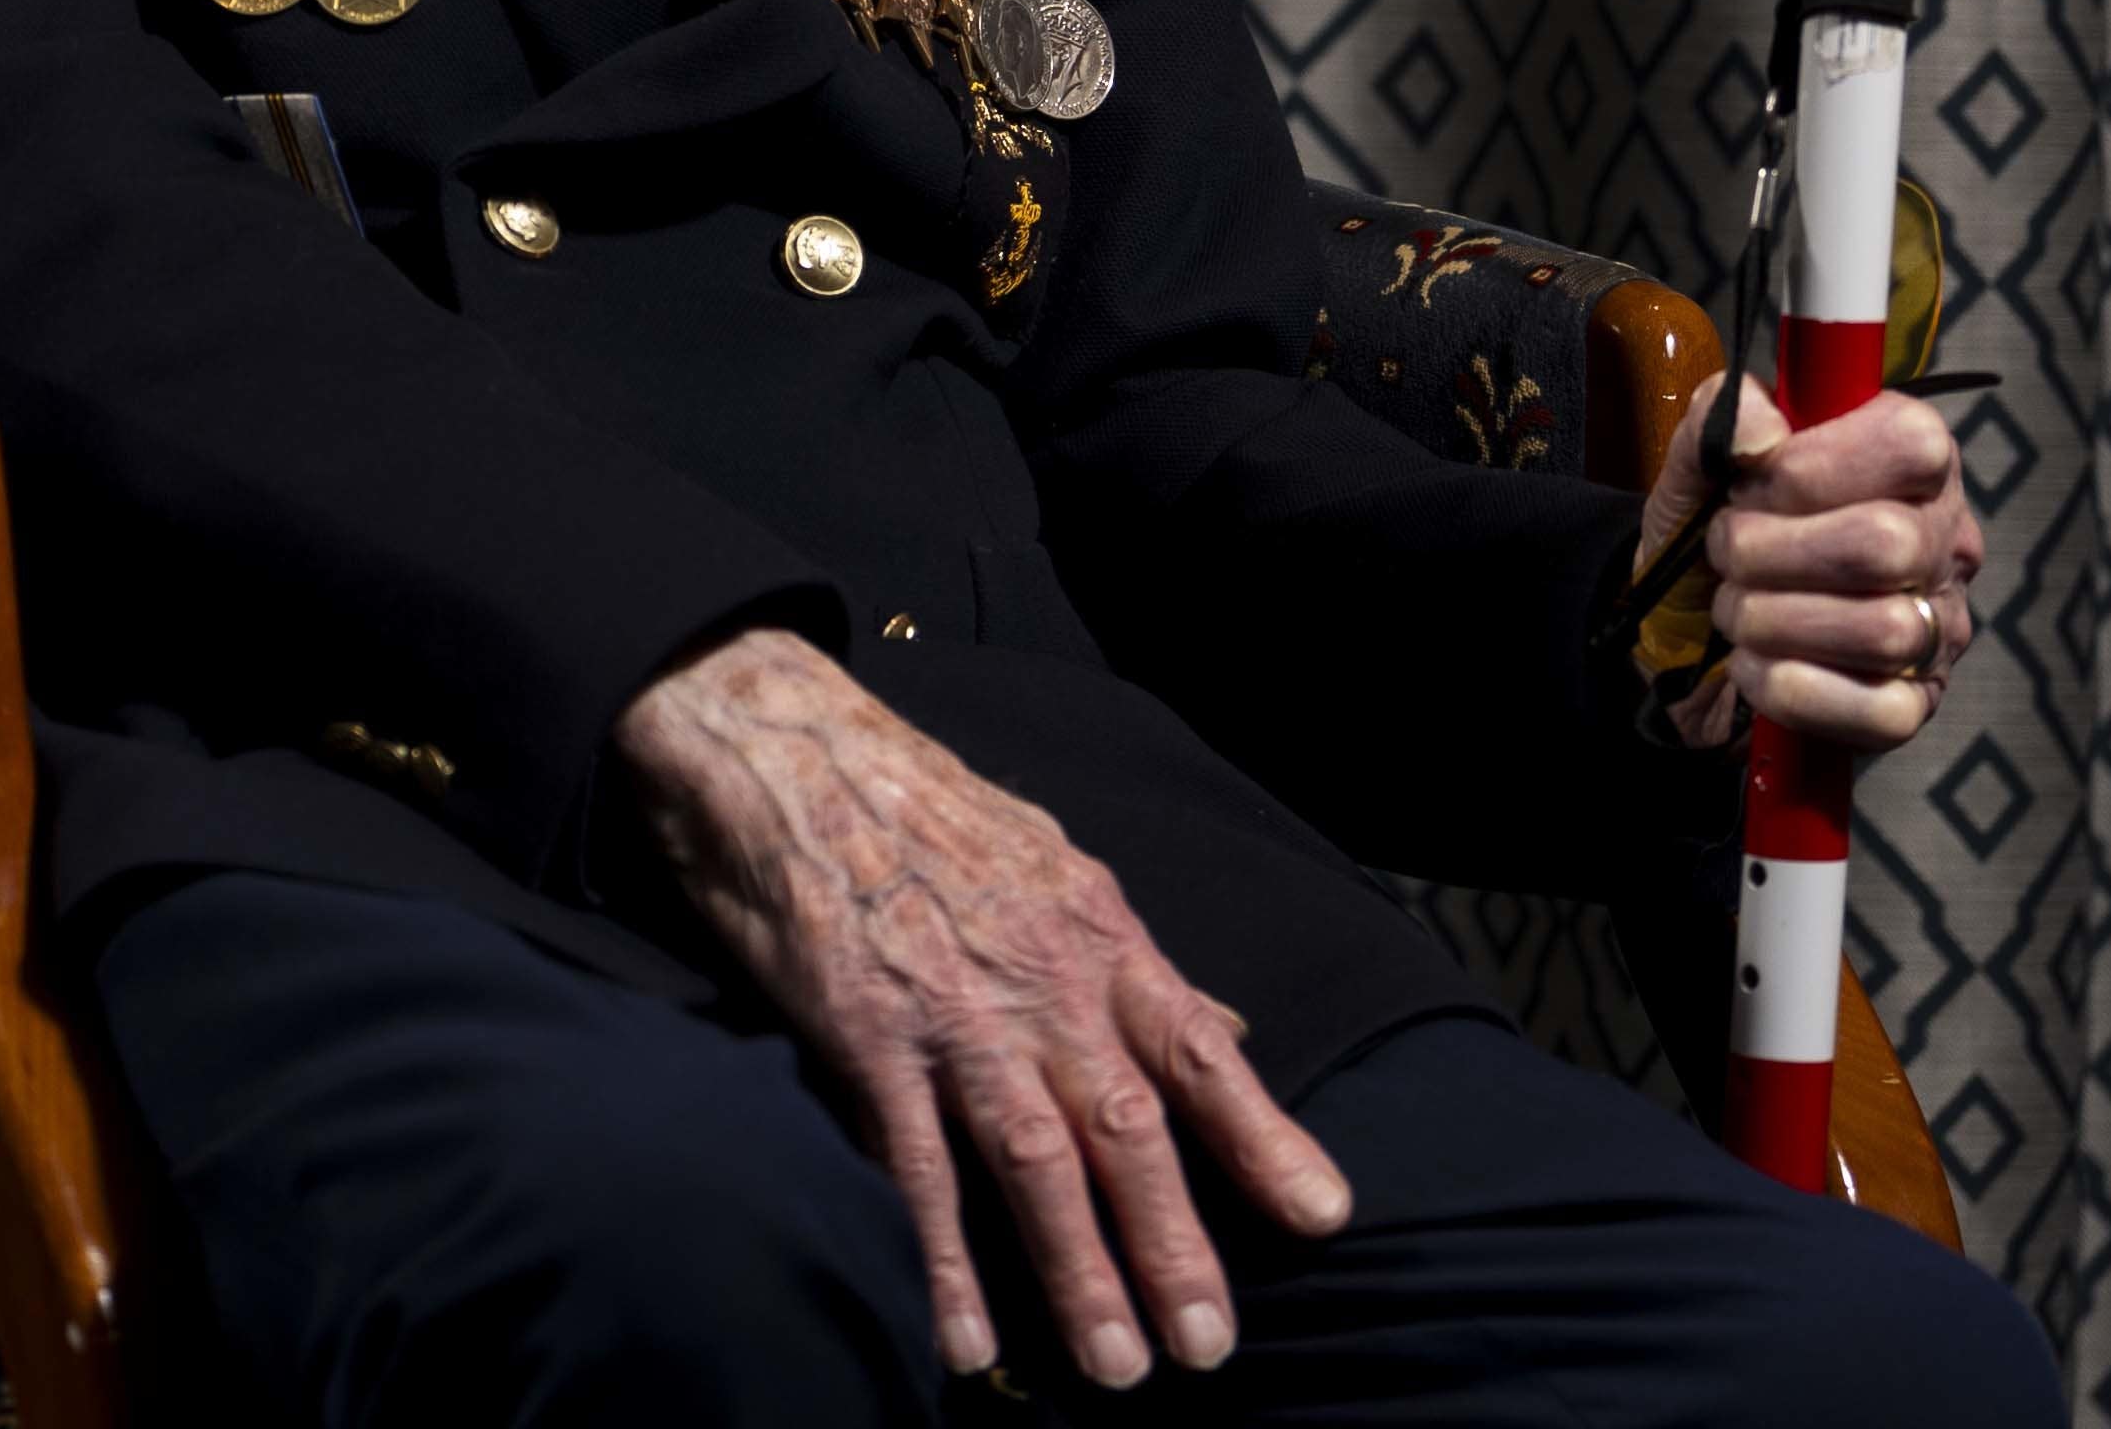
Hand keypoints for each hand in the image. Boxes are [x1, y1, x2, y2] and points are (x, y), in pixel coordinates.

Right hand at [610, 628, 1350, 1386]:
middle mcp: (1040, 977)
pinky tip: (967, 1333)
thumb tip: (1219, 1029)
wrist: (787, 745)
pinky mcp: (865, 1034)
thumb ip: (1125, 958)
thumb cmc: (919, 806)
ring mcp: (953, 1011)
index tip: (1323, 1215)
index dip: (1263, 1134)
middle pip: (1126, 1125)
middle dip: (1173, 1243)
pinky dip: (944, 1257)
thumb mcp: (1047, 857)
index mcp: (1093, 930)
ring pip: (1035, 1161)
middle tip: (1208, 1345)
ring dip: (1079, 1271)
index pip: (1198, 1045)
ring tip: (1115, 1365)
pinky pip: (914, 1166)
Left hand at [1633, 382, 1981, 749]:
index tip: (1748, 486)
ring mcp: (1939, 629)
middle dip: (1771, 551)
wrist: (1680, 634)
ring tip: (1735, 610)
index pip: (1911, 444)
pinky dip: (1789, 688)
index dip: (1813, 467)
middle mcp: (1943, 542)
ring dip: (1772, 621)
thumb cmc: (1710, 532)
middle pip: (1886, 544)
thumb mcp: (1699, 462)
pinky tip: (1754, 667)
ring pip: (1884, 631)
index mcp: (1910, 463)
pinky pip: (1876, 711)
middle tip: (1726, 555)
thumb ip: (1721, 414)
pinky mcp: (1914, 705)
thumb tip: (1761, 431)